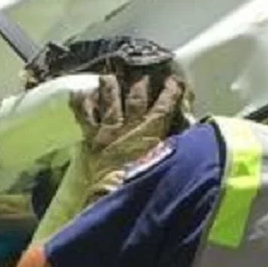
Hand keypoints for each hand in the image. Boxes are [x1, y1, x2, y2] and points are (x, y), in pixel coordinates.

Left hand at [72, 71, 189, 199]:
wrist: (115, 196)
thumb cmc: (145, 183)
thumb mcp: (166, 163)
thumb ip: (175, 148)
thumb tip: (188, 139)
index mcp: (152, 131)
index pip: (165, 105)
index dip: (171, 91)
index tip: (175, 80)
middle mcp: (130, 125)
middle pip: (136, 97)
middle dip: (140, 83)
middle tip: (141, 70)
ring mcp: (109, 130)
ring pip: (109, 100)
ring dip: (109, 86)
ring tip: (108, 74)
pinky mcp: (92, 139)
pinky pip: (85, 116)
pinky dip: (82, 104)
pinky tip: (79, 93)